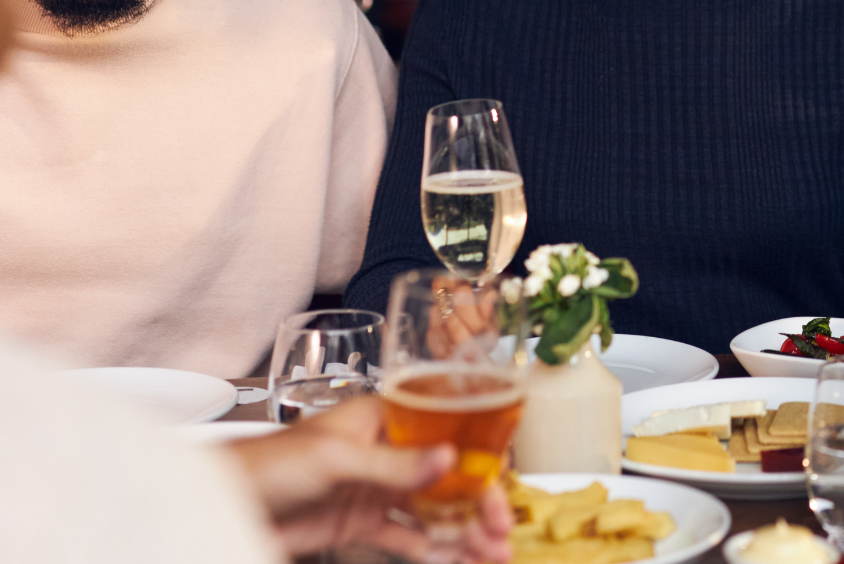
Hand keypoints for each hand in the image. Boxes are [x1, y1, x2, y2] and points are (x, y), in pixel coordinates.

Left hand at [228, 396, 512, 562]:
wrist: (219, 503)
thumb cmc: (264, 462)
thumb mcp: (336, 458)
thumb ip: (394, 463)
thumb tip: (449, 458)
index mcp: (385, 419)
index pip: (449, 435)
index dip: (481, 464)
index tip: (499, 494)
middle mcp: (386, 451)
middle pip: (448, 477)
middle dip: (478, 507)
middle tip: (499, 537)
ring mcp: (375, 488)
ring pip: (433, 509)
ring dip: (462, 531)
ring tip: (486, 555)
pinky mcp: (360, 521)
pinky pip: (406, 535)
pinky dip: (431, 548)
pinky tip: (451, 559)